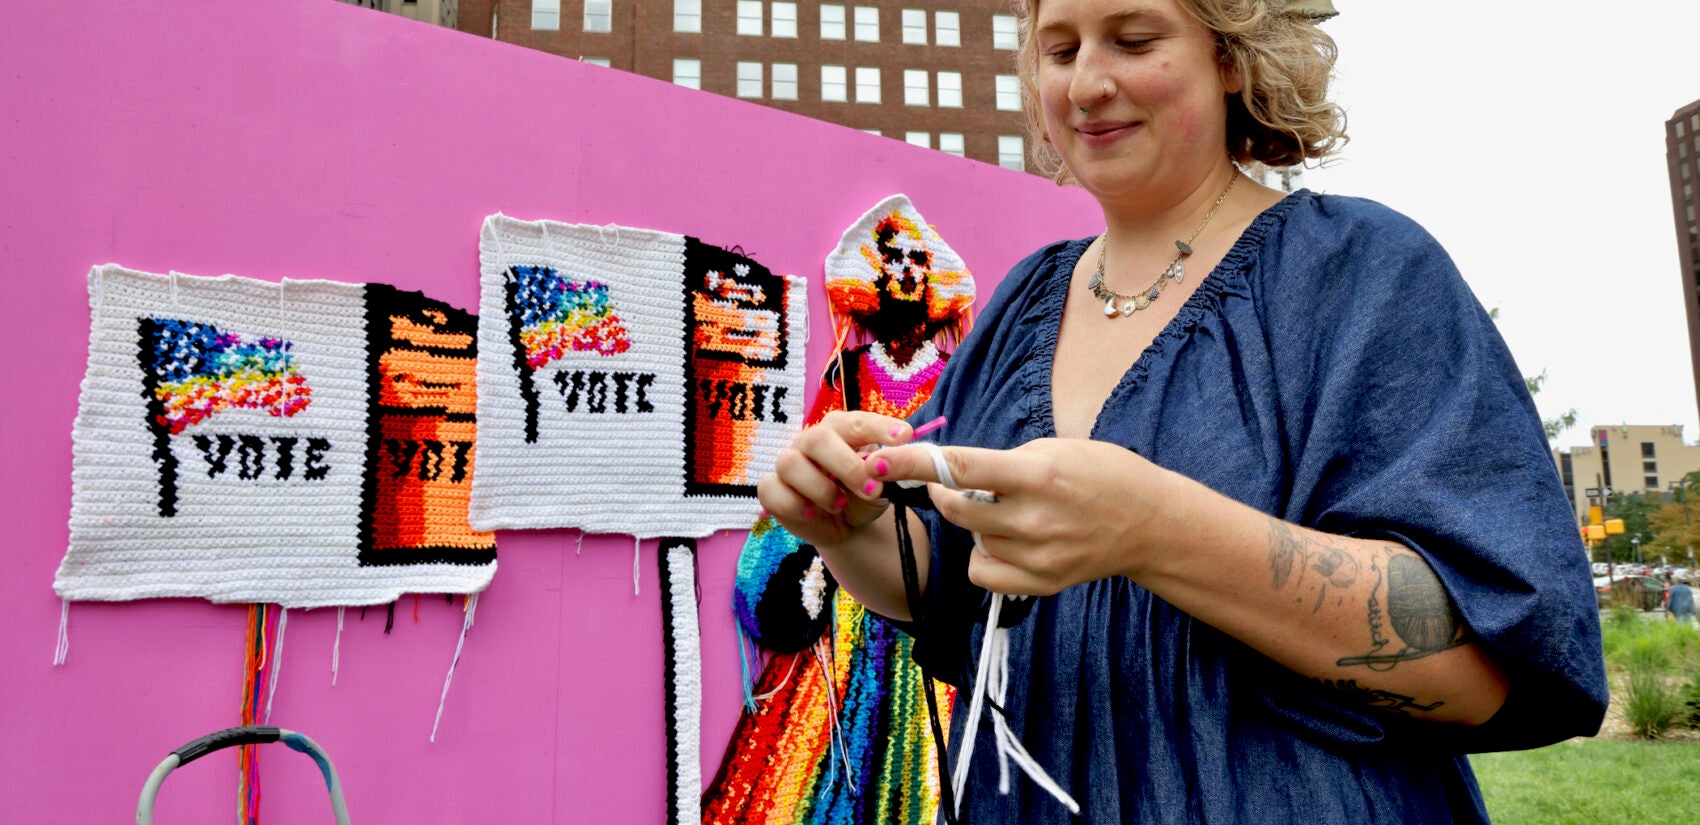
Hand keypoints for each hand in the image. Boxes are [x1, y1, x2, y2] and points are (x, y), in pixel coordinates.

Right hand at [757, 411, 915, 548]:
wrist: (846, 525)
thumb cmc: (863, 495)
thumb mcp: (883, 484)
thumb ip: (886, 471)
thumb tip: (882, 465)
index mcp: (840, 431)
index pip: (855, 421)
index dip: (878, 428)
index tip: (904, 437)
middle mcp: (811, 441)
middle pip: (818, 438)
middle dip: (847, 466)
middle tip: (872, 489)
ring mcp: (788, 464)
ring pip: (790, 464)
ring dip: (820, 488)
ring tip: (840, 505)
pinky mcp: (771, 489)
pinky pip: (771, 490)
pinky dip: (793, 504)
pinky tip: (811, 513)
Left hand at [866, 438, 1183, 595]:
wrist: (1150, 522)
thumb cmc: (1101, 473)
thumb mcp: (1054, 449)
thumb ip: (1002, 463)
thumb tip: (950, 473)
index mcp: (1037, 476)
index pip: (960, 469)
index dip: (912, 463)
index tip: (879, 460)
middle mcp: (1035, 519)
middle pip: (955, 509)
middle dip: (944, 492)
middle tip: (958, 483)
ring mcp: (1038, 557)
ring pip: (970, 541)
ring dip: (974, 525)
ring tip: (1009, 512)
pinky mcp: (1041, 584)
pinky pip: (984, 572)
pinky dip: (984, 556)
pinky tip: (1007, 542)